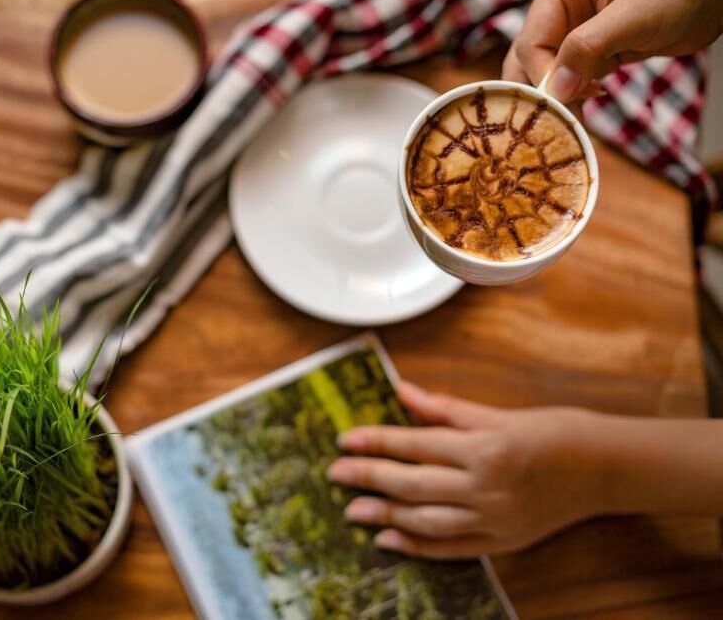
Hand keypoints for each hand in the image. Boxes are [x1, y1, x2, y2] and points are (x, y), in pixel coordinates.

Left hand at [327, 383, 601, 558]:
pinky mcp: (502, 543)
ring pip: (426, 521)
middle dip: (369, 478)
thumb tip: (401, 390)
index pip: (416, 444)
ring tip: (352, 510)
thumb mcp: (499, 413)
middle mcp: (486, 487)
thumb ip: (445, 407)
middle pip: (413, 484)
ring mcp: (494, 520)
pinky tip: (388, 539)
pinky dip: (416, 547)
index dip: (377, 441)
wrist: (605, 469)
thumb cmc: (554, 431)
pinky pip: (451, 549)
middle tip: (334, 474)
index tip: (345, 440)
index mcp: (484, 448)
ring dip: (384, 516)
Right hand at [503, 0, 722, 102]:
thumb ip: (589, 49)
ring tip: (571, 119)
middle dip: (542, 88)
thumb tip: (556, 89)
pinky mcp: (591, 47)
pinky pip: (570, 76)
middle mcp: (561, 4)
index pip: (531, 40)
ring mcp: (574, 26)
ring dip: (558, 96)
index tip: (561, 103)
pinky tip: (587, 107)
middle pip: (530, 57)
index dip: (542, 75)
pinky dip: (575, 95)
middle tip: (555, 118)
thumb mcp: (634, 16)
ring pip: (547, 71)